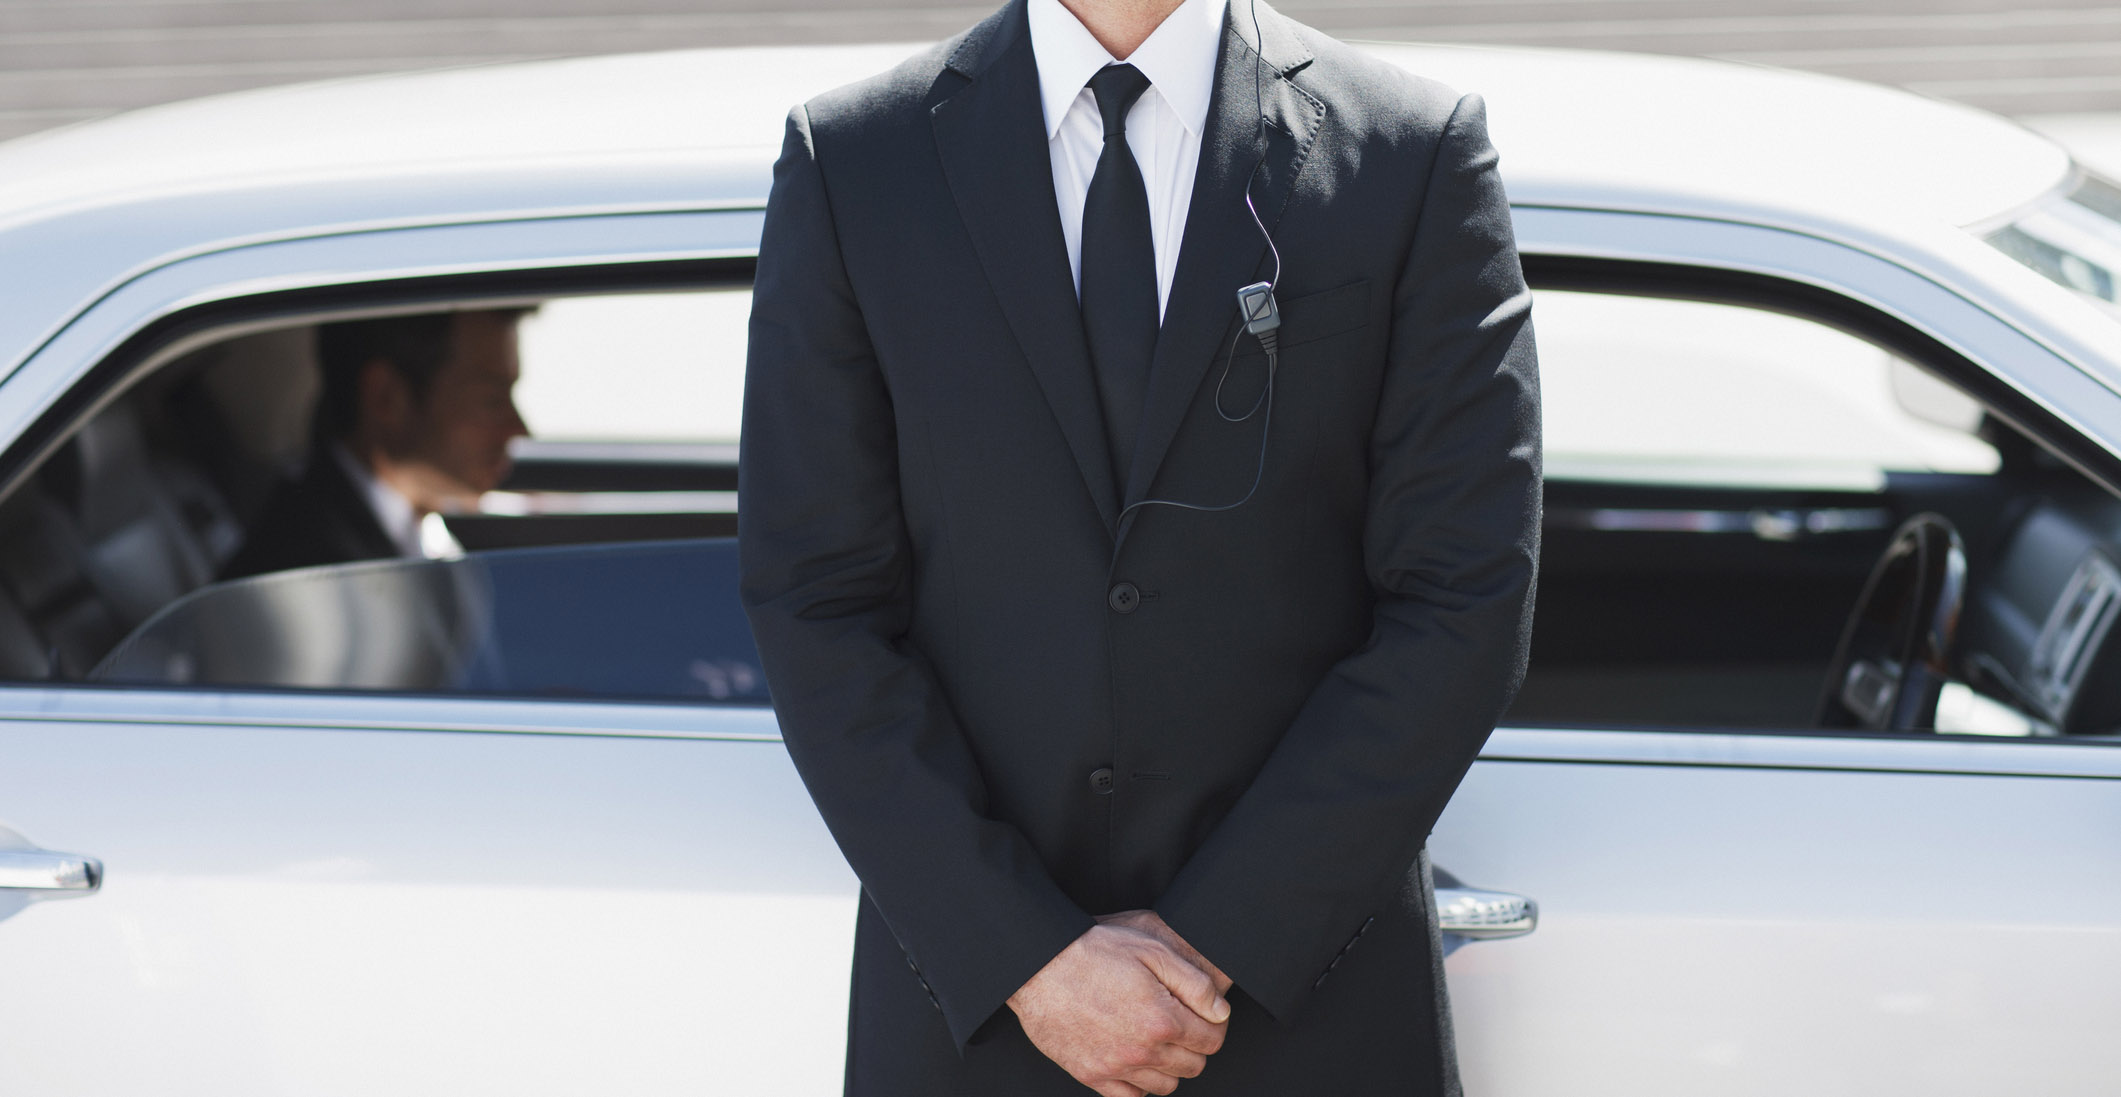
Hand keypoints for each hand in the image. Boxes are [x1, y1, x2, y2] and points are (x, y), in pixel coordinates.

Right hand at [1007, 923, 1229, 1096]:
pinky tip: (1133, 1057)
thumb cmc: (1092, 952)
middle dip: (1194, 1046)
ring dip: (1169, 1066)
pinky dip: (1139, 1082)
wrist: (1039, 966)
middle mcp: (1142, 1050)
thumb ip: (1194, 983)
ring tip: (1155, 1040)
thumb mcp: (1151, 950)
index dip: (1213, 1026)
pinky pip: (1131, 1096)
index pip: (1212, 1041)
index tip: (1204, 1017)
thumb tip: (1220, 1011)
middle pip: (1193, 1066)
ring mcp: (1116, 1067)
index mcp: (1162, 1019)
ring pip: (1166, 1086)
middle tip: (1179, 1024)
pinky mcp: (1092, 1076)